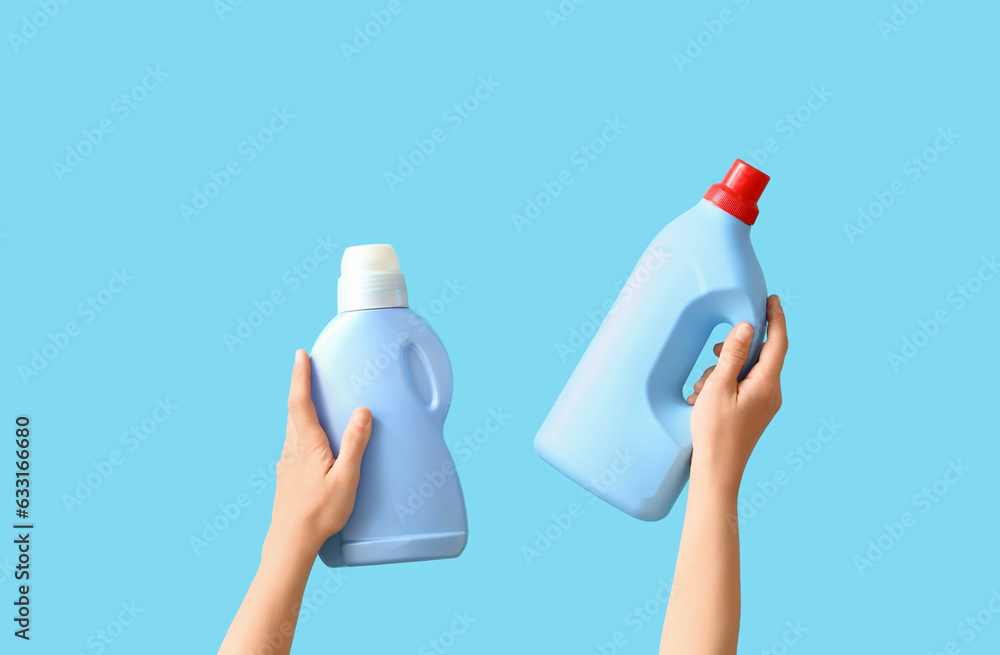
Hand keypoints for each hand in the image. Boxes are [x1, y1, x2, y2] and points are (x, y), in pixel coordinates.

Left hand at [270, 349, 372, 554]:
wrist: (290, 542)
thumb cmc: (320, 512)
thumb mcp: (346, 477)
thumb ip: (355, 443)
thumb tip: (362, 411)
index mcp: (307, 444)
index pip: (300, 401)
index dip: (300, 376)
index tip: (300, 355)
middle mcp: (293, 448)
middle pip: (293, 409)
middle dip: (299, 385)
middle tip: (306, 366)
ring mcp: (287, 462)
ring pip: (292, 426)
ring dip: (300, 406)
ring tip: (310, 396)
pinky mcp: (288, 474)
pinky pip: (294, 441)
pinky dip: (301, 427)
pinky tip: (310, 437)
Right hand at [687, 295, 787, 495]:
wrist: (718, 472)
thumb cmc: (715, 432)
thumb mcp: (718, 387)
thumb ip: (733, 355)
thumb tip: (747, 327)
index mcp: (767, 384)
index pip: (778, 342)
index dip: (775, 318)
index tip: (771, 299)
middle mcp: (772, 393)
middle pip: (760, 356)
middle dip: (736, 349)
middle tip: (717, 350)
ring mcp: (765, 404)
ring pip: (748, 372)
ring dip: (724, 370)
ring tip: (702, 386)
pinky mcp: (755, 413)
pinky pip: (743, 387)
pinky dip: (724, 384)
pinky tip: (704, 396)